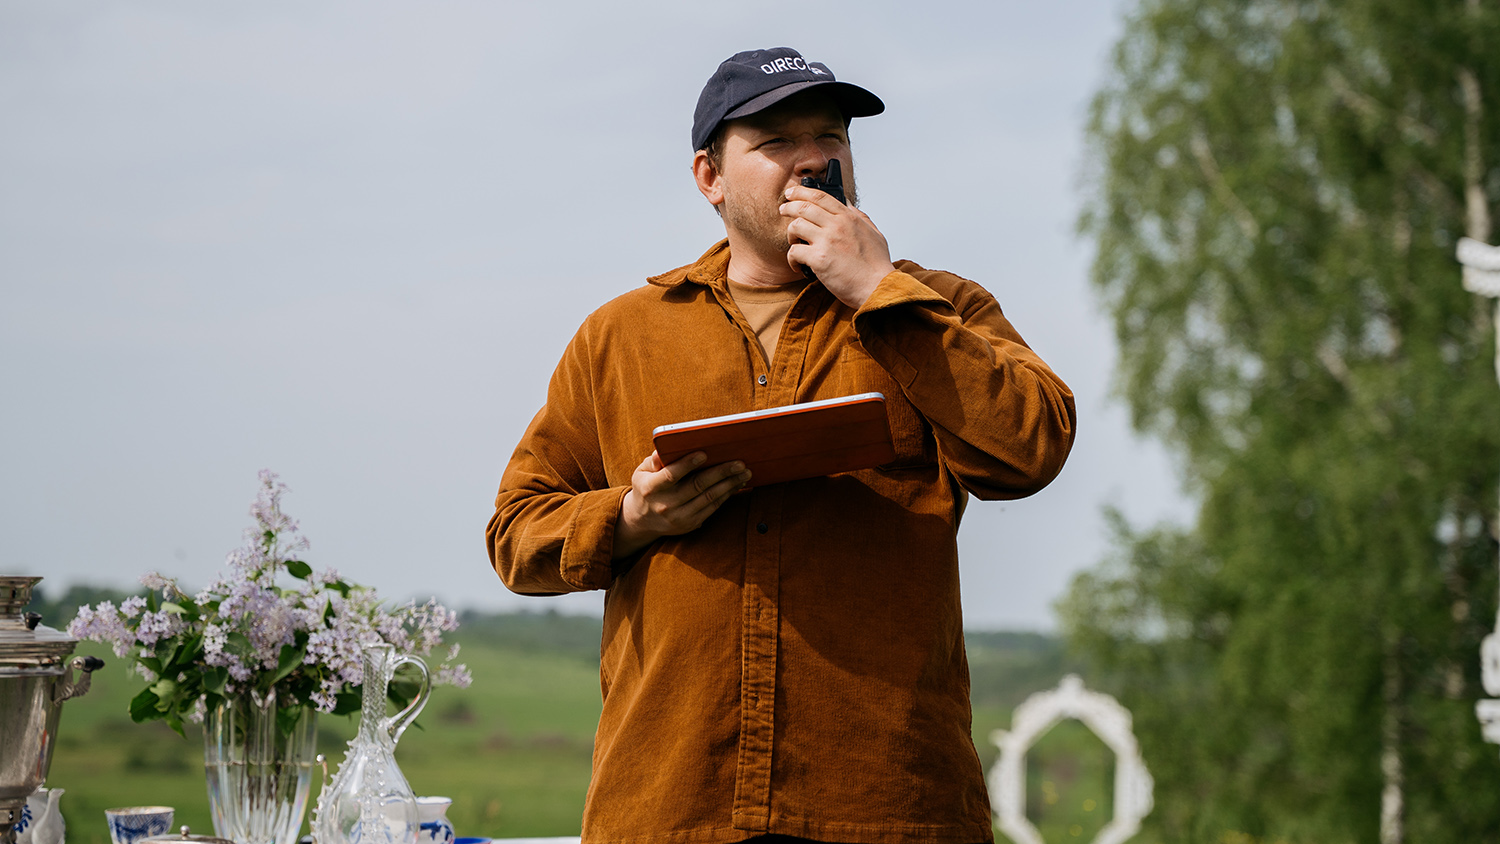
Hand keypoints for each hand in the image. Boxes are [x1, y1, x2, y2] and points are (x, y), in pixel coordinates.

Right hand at [612, 450, 751, 557]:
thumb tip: (662, 451)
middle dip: (721, 473)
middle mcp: (665, 504)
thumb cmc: (646, 487)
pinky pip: (712, 508)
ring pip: (709, 498)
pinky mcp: (690, 524)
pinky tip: (736, 484)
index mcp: (651, 488)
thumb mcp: (641, 472)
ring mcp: (679, 517)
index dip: (687, 464)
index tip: (704, 454)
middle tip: (739, 463)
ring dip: (729, 484)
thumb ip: (653, 461)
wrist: (642, 520)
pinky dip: (726, 495)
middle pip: (697, 486)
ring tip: (745, 473)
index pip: (671, 475)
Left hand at [781, 184, 896, 309]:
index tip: (792, 192)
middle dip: (788, 207)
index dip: (801, 191)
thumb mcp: (874, 233)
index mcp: (849, 218)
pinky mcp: (819, 259)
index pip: (820, 196)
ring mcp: (827, 241)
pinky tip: (798, 264)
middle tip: (783, 210)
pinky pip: (794, 251)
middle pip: (803, 207)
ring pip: (795, 226)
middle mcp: (837, 226)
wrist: (878, 287)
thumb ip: (859, 216)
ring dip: (790, 234)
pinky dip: (792, 258)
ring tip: (794, 242)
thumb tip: (848, 204)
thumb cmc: (876, 265)